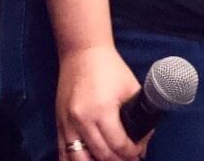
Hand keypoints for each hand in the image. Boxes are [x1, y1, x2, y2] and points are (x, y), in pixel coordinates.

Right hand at [56, 45, 144, 160]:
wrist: (82, 54)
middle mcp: (81, 121)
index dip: (132, 152)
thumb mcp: (130, 88)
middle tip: (131, 160)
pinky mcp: (58, 125)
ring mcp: (67, 124)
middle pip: (101, 155)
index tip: (140, 152)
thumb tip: (144, 138)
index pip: (118, 144)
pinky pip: (62, 153)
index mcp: (102, 111)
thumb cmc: (109, 69)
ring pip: (79, 159)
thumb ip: (138, 113)